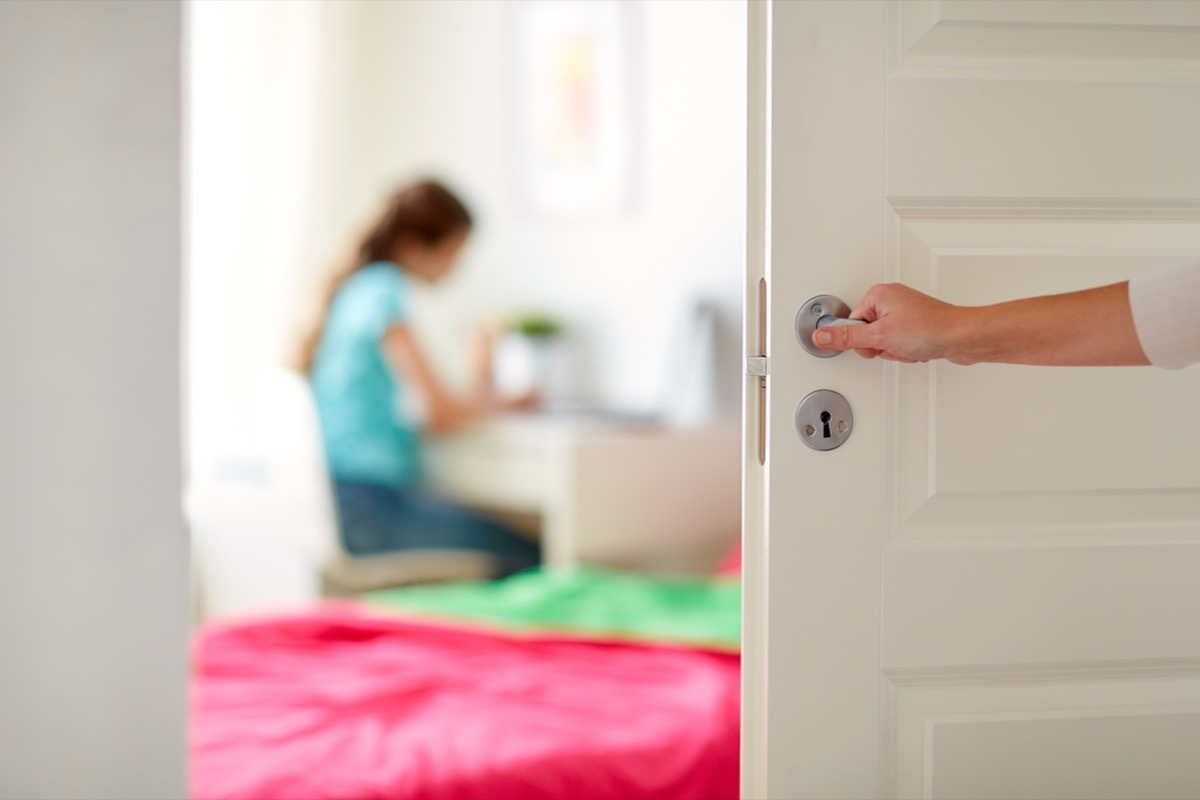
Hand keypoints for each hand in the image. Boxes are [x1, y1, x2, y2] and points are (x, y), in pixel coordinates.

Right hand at [811, 283, 969, 363]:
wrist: (962, 338)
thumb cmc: (930, 328)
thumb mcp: (879, 336)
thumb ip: (846, 337)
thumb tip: (821, 335)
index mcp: (878, 294)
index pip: (851, 323)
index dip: (860, 340)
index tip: (873, 343)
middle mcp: (891, 300)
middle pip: (867, 334)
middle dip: (880, 347)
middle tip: (893, 345)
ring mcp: (905, 313)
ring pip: (884, 342)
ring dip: (895, 351)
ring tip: (909, 346)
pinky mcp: (916, 326)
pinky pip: (899, 345)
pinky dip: (907, 351)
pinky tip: (917, 349)